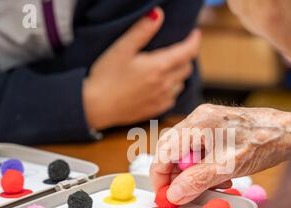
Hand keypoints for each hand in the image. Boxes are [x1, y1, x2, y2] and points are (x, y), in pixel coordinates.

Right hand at [83, 7, 200, 129]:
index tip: (195, 33)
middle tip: (177, 49)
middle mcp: (165, 84)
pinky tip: (160, 85)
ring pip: (181, 83)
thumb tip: (158, 14)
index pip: (188, 52)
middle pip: (187, 67)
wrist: (96, 107)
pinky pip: (173, 97)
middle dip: (186, 56)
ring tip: (167, 66)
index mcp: (159, 67)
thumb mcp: (122, 48)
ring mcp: (162, 99)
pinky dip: (171, 88)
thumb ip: (142, 31)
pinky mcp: (156, 110)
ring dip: (178, 73)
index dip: (194, 40)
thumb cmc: (106, 76)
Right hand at [150, 104, 290, 203]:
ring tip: (206, 186)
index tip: (165, 195)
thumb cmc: (264, 142)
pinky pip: (198, 150)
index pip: (164, 151)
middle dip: (174, 175)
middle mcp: (199, 118)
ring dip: (190, 172)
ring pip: (184, 151)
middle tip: (181, 194)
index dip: (160, 177)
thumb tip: (174, 194)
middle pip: (171, 150)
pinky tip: (216, 176)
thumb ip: (197, 181)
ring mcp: (207, 122)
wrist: (289, 133)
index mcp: (199, 123)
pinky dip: (202, 166)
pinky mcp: (216, 128)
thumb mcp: (228, 167)